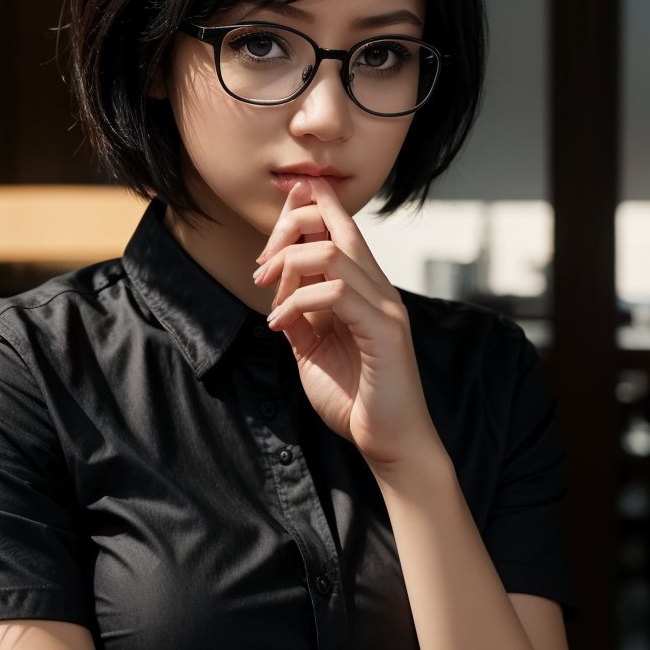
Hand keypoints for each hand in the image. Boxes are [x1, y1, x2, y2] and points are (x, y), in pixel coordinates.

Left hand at [253, 176, 438, 467]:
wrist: (389, 443)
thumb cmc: (356, 400)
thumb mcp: (312, 351)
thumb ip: (299, 318)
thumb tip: (275, 294)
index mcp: (365, 289)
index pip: (340, 226)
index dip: (307, 206)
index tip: (271, 222)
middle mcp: (378, 289)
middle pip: (337, 224)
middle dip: (290, 226)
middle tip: (260, 265)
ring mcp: (385, 307)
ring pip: (333, 252)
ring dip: (287, 266)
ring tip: (265, 295)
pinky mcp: (384, 330)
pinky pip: (338, 292)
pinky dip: (297, 302)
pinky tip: (279, 325)